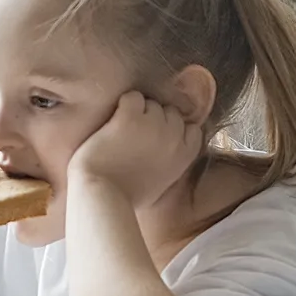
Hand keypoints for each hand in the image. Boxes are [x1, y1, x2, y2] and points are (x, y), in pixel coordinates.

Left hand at [69, 92, 202, 207]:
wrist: (102, 195)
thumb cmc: (128, 197)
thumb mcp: (163, 183)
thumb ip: (172, 162)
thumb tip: (167, 151)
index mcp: (184, 156)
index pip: (193, 129)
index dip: (176, 129)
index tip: (160, 136)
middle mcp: (174, 137)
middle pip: (171, 112)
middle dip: (156, 119)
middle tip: (136, 132)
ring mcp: (153, 125)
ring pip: (151, 103)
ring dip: (138, 112)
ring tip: (122, 129)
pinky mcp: (130, 118)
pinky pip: (132, 97)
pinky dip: (123, 105)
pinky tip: (113, 121)